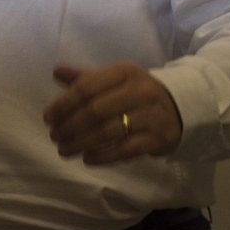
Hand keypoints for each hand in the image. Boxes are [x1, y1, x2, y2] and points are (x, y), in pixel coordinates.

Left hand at [42, 62, 181, 164]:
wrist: (181, 107)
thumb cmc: (138, 93)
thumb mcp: (115, 80)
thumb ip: (86, 78)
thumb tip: (56, 71)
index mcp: (125, 72)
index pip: (87, 87)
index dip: (64, 103)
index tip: (48, 117)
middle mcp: (139, 91)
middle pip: (95, 110)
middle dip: (70, 125)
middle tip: (54, 136)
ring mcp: (151, 115)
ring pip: (108, 131)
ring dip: (81, 142)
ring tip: (64, 150)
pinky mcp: (158, 138)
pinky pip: (126, 149)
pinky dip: (104, 155)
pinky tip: (87, 158)